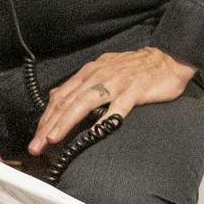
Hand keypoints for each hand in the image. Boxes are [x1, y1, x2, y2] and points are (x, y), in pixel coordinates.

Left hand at [28, 46, 192, 155]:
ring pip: (85, 102)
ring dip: (66, 121)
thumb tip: (57, 97)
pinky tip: (96, 132)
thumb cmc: (135, 68)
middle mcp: (98, 76)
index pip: (60, 97)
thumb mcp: (103, 71)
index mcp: (89, 73)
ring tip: (54, 137)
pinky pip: (118, 106)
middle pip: (67, 102)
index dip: (46, 118)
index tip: (37, 137)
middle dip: (49, 125)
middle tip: (36, 145)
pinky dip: (105, 118)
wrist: (167, 58)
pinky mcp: (135, 89)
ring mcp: (117, 82)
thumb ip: (82, 85)